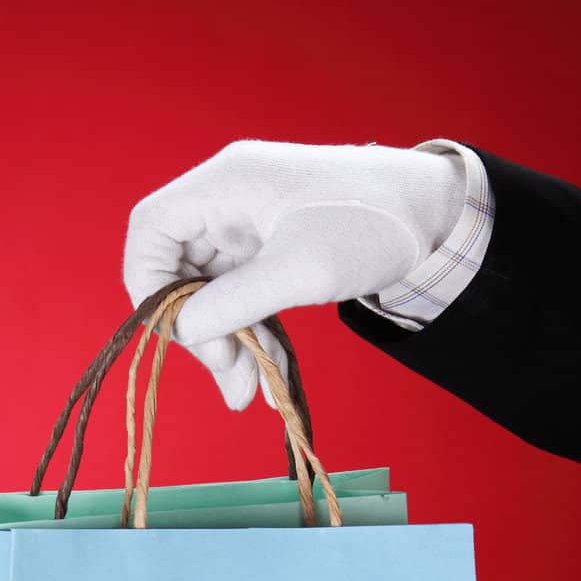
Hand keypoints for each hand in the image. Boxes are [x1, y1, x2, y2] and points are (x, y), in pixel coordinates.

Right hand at [122, 140, 464, 409]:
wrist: (432, 216)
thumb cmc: (371, 224)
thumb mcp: (300, 271)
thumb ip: (236, 302)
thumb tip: (184, 332)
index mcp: (225, 185)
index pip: (150, 230)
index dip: (148, 285)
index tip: (174, 335)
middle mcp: (228, 202)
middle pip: (179, 271)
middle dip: (200, 332)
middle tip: (229, 376)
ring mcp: (249, 229)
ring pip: (214, 295)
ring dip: (229, 346)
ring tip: (250, 394)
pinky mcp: (270, 253)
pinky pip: (245, 300)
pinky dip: (254, 338)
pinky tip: (270, 380)